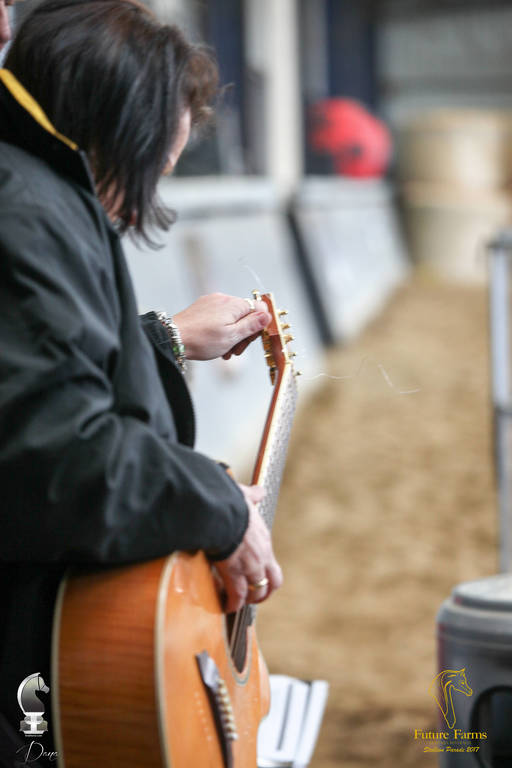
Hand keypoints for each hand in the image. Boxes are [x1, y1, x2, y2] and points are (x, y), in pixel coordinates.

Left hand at [173, 293, 270, 360]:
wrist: (173, 339)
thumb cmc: (201, 340)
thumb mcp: (232, 336)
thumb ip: (252, 325)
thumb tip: (267, 316)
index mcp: (234, 304)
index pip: (259, 307)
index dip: (259, 325)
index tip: (252, 338)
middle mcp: (223, 299)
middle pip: (245, 314)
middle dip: (244, 333)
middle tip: (236, 350)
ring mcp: (212, 302)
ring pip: (232, 318)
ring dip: (233, 335)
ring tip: (224, 350)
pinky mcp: (202, 308)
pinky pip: (220, 317)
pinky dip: (222, 330)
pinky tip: (216, 343)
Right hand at [214, 484, 282, 612]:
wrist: (221, 513)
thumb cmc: (231, 503)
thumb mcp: (246, 497)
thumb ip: (253, 495)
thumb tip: (259, 491)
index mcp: (263, 540)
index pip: (272, 561)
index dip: (266, 571)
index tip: (258, 575)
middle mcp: (261, 557)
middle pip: (272, 583)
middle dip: (264, 592)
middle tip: (254, 596)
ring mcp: (249, 568)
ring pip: (256, 593)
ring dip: (248, 600)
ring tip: (238, 603)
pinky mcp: (234, 575)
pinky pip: (237, 597)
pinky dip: (232, 604)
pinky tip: (226, 607)